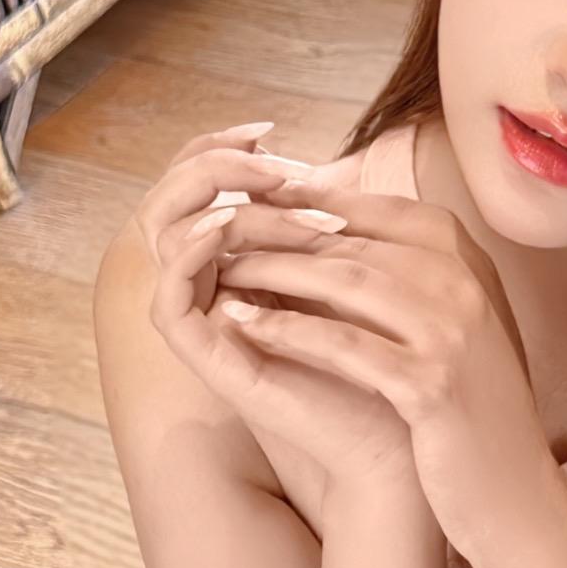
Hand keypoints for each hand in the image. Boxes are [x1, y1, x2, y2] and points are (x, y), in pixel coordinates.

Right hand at [132, 123, 420, 503]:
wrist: (397, 438)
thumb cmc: (388, 360)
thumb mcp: (363, 279)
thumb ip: (337, 232)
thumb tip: (341, 167)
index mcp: (247, 270)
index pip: (209, 197)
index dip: (225, 156)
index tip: (268, 128)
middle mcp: (217, 294)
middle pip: (175, 209)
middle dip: (212, 169)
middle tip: (261, 152)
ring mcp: (206, 327)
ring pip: (169, 245)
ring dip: (214, 207)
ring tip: (259, 186)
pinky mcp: (204, 360)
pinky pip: (169, 299)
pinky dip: (189, 257)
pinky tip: (225, 227)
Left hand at [212, 182, 557, 555]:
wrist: (515, 495)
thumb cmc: (471, 410)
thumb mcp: (455, 328)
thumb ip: (414, 278)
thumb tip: (341, 228)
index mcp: (471, 265)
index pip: (384, 209)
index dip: (319, 199)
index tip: (262, 194)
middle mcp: (466, 286)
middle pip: (356, 240)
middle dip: (281, 233)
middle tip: (223, 231)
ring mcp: (452, 333)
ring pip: (345, 279)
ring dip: (274, 270)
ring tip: (222, 269)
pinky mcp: (429, 384)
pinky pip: (342, 344)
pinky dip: (286, 329)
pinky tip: (242, 325)